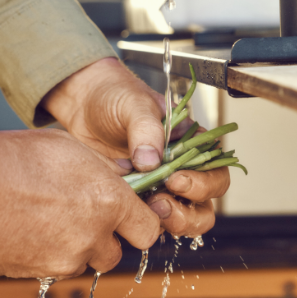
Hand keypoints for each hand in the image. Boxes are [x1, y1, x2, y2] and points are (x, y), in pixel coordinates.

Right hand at [0, 129, 159, 279]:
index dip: (143, 222)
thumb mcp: (74, 148)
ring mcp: (66, 257)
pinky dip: (58, 253)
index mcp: (111, 201)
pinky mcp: (41, 271)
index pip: (149, 228)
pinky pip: (61, 267)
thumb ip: (107, 167)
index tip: (134, 214)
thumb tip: (126, 174)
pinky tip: (42, 229)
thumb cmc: (23, 159)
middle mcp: (94, 234)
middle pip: (119, 251)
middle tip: (94, 216)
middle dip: (112, 237)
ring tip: (62, 219)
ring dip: (84, 246)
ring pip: (89, 259)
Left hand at [41, 57, 230, 237]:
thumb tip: (151, 162)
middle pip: (205, 202)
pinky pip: (149, 222)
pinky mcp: (136, 200)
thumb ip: (147, 129)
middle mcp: (181, 168)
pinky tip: (126, 213)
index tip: (175, 180)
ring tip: (147, 213)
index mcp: (191, 142)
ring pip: (184, 218)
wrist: (82, 105)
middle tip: (161, 204)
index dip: (203, 182)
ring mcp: (159, 187)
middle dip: (190, 211)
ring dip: (172, 223)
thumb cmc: (116, 97)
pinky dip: (143, 224)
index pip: (215, 169)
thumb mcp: (135, 104)